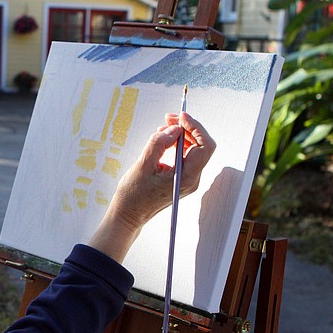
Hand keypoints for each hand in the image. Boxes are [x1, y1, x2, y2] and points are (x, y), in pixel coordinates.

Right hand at [87, 112, 214, 262]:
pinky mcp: (180, 178)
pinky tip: (164, 140)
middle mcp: (191, 179)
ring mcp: (187, 179)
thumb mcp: (142, 166)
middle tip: (169, 118)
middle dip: (187, 128)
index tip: (181, 117)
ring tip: (163, 127)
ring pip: (194, 150)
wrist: (128, 215)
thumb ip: (158, 144)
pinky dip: (177, 144)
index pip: (204, 146)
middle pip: (201, 146)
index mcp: (186, 177)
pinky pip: (186, 156)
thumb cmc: (133, 196)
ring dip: (182, 135)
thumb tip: (173, 129)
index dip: (196, 127)